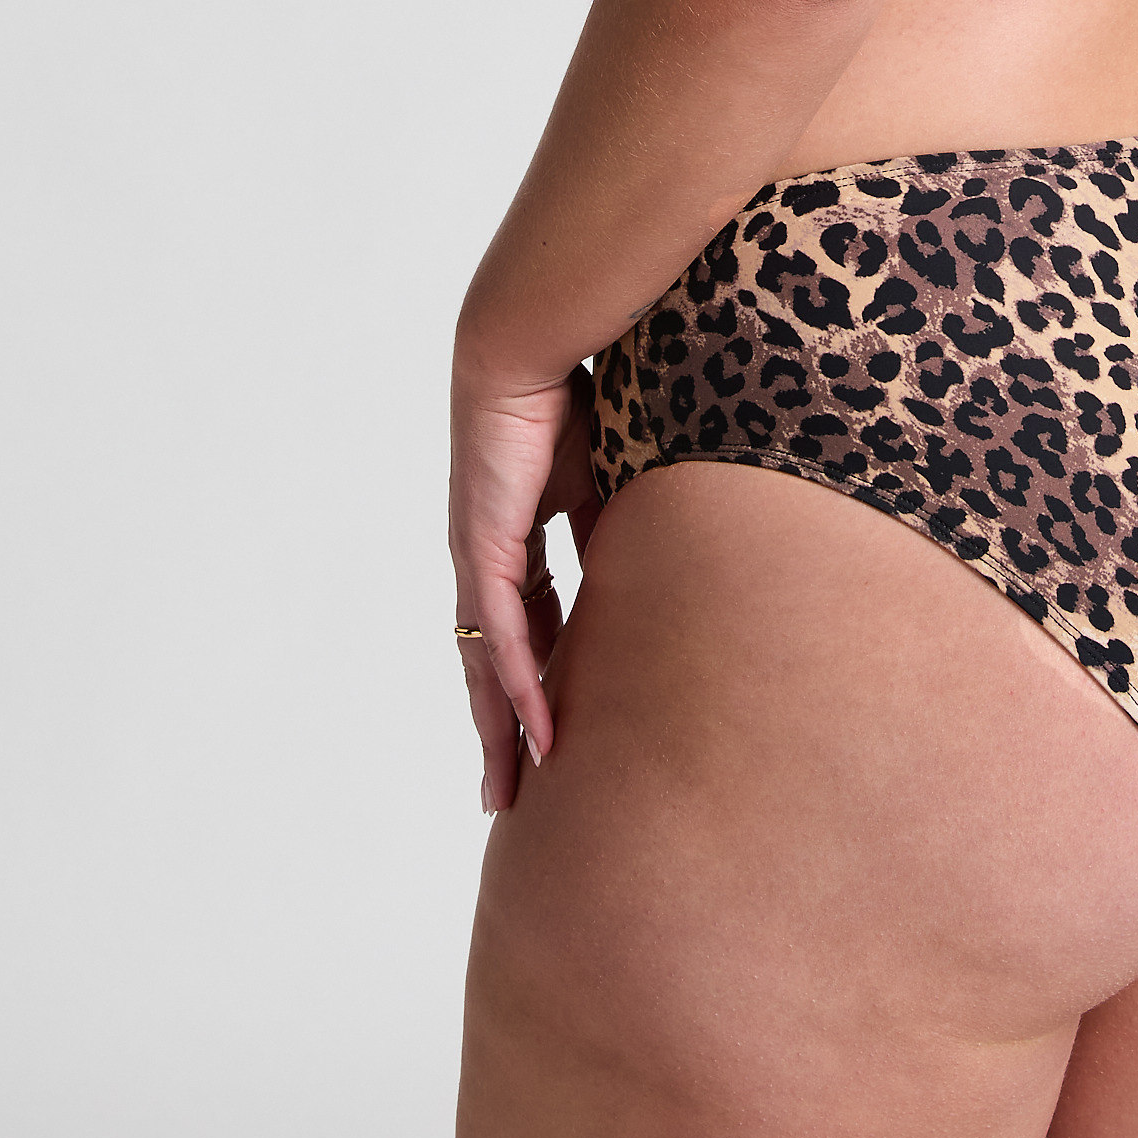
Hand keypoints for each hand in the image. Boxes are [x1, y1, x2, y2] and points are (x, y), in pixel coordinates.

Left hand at [449, 357, 598, 814]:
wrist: (528, 341)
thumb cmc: (574, 389)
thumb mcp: (609, 473)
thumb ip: (617, 522)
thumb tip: (658, 559)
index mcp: (513, 535)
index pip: (523, 627)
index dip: (534, 682)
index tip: (548, 734)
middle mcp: (484, 554)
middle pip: (491, 663)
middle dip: (501, 731)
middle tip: (511, 795)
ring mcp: (478, 554)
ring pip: (486, 664)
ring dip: (499, 731)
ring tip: (512, 793)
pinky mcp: (483, 544)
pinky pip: (501, 633)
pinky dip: (518, 687)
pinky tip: (534, 732)